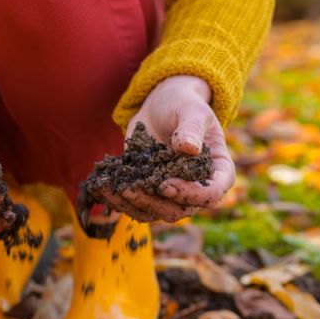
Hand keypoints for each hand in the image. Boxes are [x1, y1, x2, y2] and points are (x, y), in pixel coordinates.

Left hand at [102, 75, 235, 222]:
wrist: (162, 107)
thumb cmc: (184, 106)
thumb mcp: (192, 111)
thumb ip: (191, 129)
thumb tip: (187, 148)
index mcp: (218, 172)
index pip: (211, 194)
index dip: (190, 195)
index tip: (165, 184)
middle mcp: (196, 189)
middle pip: (178, 210)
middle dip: (152, 203)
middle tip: (128, 188)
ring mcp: (171, 194)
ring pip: (153, 213)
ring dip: (129, 204)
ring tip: (109, 187)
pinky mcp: (148, 193)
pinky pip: (134, 206)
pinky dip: (117, 200)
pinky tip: (101, 187)